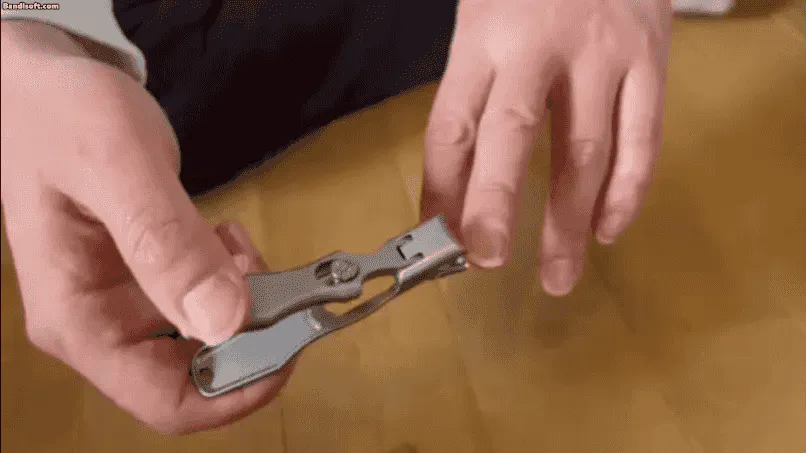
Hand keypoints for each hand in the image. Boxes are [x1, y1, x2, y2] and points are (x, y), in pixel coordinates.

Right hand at [1, 21, 289, 433]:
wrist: (42, 82)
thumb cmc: (62, 113)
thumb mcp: (116, 165)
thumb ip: (166, 242)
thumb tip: (224, 320)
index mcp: (78, 320)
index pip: (165, 401)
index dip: (238, 392)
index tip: (291, 345)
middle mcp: (98, 326)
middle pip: (193, 376)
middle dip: (249, 340)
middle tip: (272, 277)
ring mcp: (121, 304)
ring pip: (204, 341)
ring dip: (243, 307)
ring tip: (241, 246)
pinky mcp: (143, 280)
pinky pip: (200, 304)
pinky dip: (229, 281)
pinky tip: (226, 239)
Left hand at [421, 0, 671, 294]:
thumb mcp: (484, 23)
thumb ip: (472, 97)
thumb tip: (456, 188)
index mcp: (482, 39)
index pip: (450, 125)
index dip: (440, 188)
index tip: (436, 240)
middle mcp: (537, 48)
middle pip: (510, 136)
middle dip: (495, 206)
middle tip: (488, 262)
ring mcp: (599, 55)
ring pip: (583, 150)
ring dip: (569, 222)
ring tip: (558, 276)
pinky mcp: (649, 60)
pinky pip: (642, 138)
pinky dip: (627, 192)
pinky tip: (609, 229)